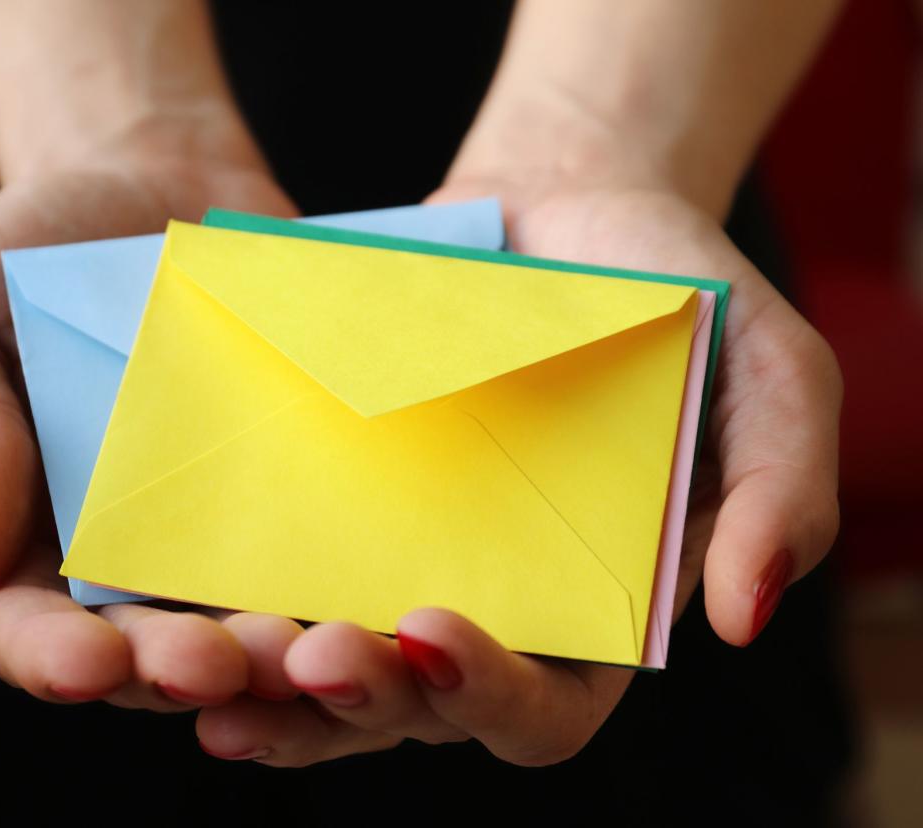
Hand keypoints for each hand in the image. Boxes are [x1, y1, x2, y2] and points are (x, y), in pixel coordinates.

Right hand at [0, 157, 312, 709]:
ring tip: (303, 648)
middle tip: (217, 663)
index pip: (23, 631)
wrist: (150, 181)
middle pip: (147, 654)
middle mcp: (126, 559)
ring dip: (274, 658)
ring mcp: (220, 533)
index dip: (51, 660)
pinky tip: (377, 595)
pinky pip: (326, 555)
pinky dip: (348, 589)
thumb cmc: (24, 250)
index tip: (88, 662)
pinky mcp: (298, 494)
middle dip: (178, 669)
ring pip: (247, 628)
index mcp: (24, 537)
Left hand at [193, 183, 840, 765]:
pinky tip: (172, 610)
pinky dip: (230, 613)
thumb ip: (778, 492)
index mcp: (588, 618)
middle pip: (414, 709)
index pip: (541, 708)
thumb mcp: (770, 376)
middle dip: (358, 697)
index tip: (433, 625)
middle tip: (310, 654)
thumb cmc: (680, 298)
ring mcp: (397, 566)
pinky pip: (274, 584)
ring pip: (327, 671)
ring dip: (272, 688)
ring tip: (210, 671)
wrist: (563, 213)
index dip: (489, 692)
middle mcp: (484, 612)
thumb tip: (736, 618)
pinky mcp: (331, 514)